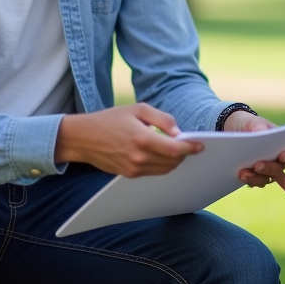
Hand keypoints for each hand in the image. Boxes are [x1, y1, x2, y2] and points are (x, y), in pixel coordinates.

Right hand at [54, 104, 202, 176]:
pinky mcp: (129, 175)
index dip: (190, 148)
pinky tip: (164, 155)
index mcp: (142, 138)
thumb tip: (178, 132)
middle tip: (191, 145)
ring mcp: (133, 169)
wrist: (84, 138)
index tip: (200, 145)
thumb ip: (161, 118)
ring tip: (178, 149)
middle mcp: (138, 157)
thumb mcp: (137, 109)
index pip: (174, 149)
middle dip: (184, 154)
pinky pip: (153, 172)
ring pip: (165, 169)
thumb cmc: (111, 119)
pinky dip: (162, 165)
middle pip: (172, 161)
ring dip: (175, 161)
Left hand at [226, 111, 284, 194]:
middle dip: (270, 168)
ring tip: (245, 173)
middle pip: (282, 168)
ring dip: (258, 177)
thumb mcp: (252, 121)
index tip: (282, 156)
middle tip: (258, 165)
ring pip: (270, 178)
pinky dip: (251, 180)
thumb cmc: (249, 124)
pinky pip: (258, 182)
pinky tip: (243, 176)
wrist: (233, 130)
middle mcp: (282, 160)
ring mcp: (270, 169)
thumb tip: (262, 133)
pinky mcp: (257, 175)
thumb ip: (258, 125)